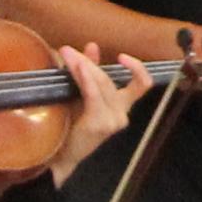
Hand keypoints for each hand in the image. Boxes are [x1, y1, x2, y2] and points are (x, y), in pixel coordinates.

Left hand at [49, 46, 135, 167]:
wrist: (58, 155)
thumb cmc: (70, 125)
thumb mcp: (82, 95)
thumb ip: (90, 72)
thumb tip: (92, 46)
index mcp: (121, 106)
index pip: (142, 85)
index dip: (137, 68)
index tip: (122, 56)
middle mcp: (121, 114)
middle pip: (110, 79)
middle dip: (88, 62)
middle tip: (68, 51)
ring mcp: (112, 120)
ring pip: (102, 84)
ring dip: (83, 68)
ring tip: (67, 56)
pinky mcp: (100, 124)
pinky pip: (94, 96)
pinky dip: (87, 80)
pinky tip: (79, 68)